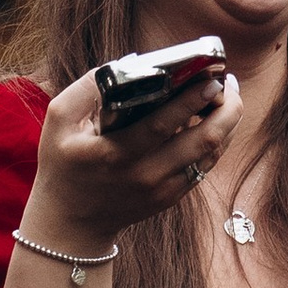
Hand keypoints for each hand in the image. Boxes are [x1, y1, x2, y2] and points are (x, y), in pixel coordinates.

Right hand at [27, 67, 238, 252]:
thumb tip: (129, 65)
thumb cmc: (63, 163)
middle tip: (227, 82)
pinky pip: (205, 165)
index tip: (212, 79)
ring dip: (227, 123)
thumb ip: (88, 88)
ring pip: (212, 153)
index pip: (163, 124)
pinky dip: (217, 140)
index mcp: (116, 154)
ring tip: (228, 96)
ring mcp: (164, 189)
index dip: (193, 100)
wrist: (72, 222)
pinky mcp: (173, 196)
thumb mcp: (60, 120)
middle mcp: (146, 174)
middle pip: (204, 140)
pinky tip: (215, 120)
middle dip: (226, 108)